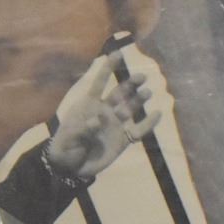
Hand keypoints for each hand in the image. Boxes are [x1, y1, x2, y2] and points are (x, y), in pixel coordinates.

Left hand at [46, 53, 166, 184]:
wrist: (71, 169)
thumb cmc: (65, 149)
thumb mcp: (68, 138)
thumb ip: (82, 129)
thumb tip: (99, 120)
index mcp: (88, 105)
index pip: (99, 83)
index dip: (108, 69)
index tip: (117, 54)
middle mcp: (105, 111)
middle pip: (120, 93)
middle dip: (130, 84)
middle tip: (141, 77)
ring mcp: (115, 125)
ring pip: (130, 108)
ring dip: (138, 100)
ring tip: (147, 93)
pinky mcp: (123, 140)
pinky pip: (138, 131)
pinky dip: (148, 124)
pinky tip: (158, 115)